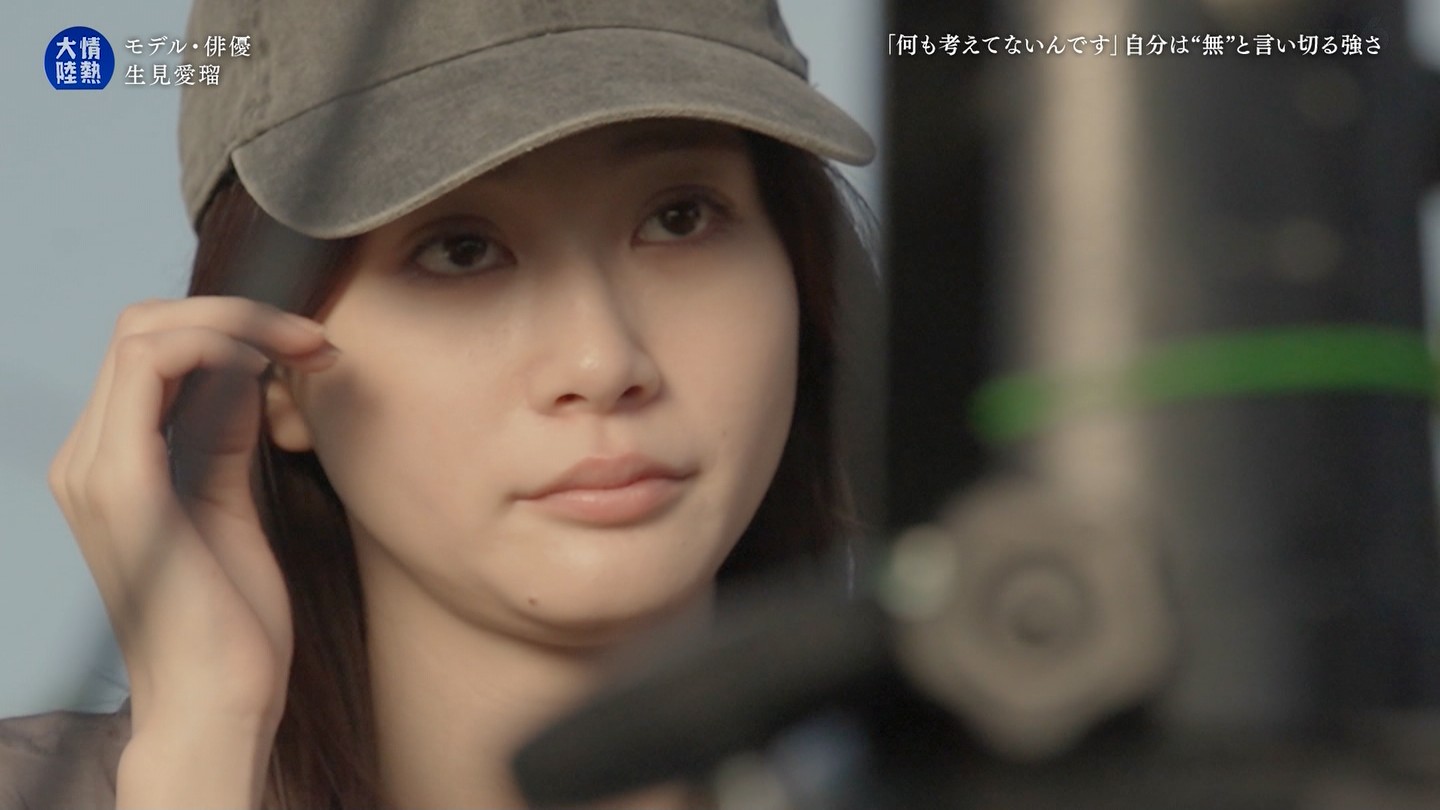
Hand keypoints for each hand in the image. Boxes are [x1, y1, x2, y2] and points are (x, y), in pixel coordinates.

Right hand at [48, 296, 336, 736]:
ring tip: (303, 349)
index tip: (308, 346)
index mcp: (109, 465)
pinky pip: (151, 368)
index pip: (149, 351)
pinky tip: (269, 368)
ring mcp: (94, 469)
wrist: (219, 700)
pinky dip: (216, 347)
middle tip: (313, 340)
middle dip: (239, 317)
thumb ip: (220, 440)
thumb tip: (244, 375)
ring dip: (236, 324)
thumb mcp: (229, 506)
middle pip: (142, 327)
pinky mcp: (121, 483)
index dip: (231, 328)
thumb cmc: (230, 621)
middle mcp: (86, 460)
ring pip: (143, 333)